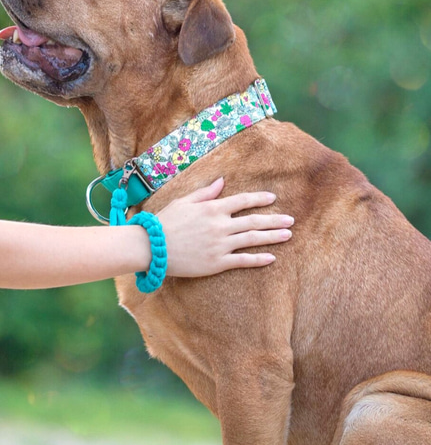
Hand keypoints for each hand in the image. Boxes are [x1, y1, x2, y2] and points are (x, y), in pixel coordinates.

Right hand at [157, 178, 293, 277]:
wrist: (152, 246)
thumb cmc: (165, 222)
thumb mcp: (184, 201)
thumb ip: (205, 192)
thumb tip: (222, 181)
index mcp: (212, 208)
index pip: (242, 201)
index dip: (259, 199)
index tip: (273, 199)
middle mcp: (220, 225)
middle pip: (254, 221)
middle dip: (274, 220)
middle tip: (291, 220)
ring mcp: (220, 245)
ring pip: (253, 239)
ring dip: (272, 237)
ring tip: (288, 235)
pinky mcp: (217, 263)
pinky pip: (242, 260)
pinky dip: (258, 259)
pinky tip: (272, 258)